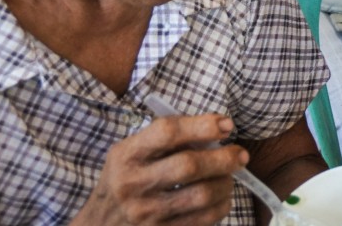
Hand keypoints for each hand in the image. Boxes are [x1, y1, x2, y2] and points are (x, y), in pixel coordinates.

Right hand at [72, 115, 247, 224]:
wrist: (100, 224)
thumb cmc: (125, 179)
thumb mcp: (132, 151)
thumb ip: (168, 139)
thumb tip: (217, 131)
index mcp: (127, 155)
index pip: (167, 132)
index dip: (202, 125)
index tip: (227, 125)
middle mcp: (133, 184)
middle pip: (189, 166)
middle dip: (224, 158)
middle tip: (241, 155)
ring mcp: (145, 213)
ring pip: (201, 195)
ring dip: (225, 183)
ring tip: (230, 177)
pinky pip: (203, 219)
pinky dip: (221, 205)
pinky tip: (221, 197)